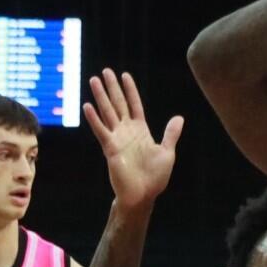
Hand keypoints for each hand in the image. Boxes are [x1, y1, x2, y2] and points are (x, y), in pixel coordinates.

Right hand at [82, 69, 183, 209]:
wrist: (143, 195)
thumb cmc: (155, 178)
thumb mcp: (167, 152)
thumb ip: (170, 134)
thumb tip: (179, 117)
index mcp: (141, 131)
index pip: (134, 105)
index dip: (130, 90)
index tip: (124, 75)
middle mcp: (127, 132)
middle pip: (118, 104)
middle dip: (112, 87)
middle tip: (104, 71)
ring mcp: (117, 139)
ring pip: (107, 112)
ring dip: (100, 96)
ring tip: (93, 81)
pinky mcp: (110, 148)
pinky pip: (101, 130)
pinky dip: (94, 119)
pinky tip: (87, 106)